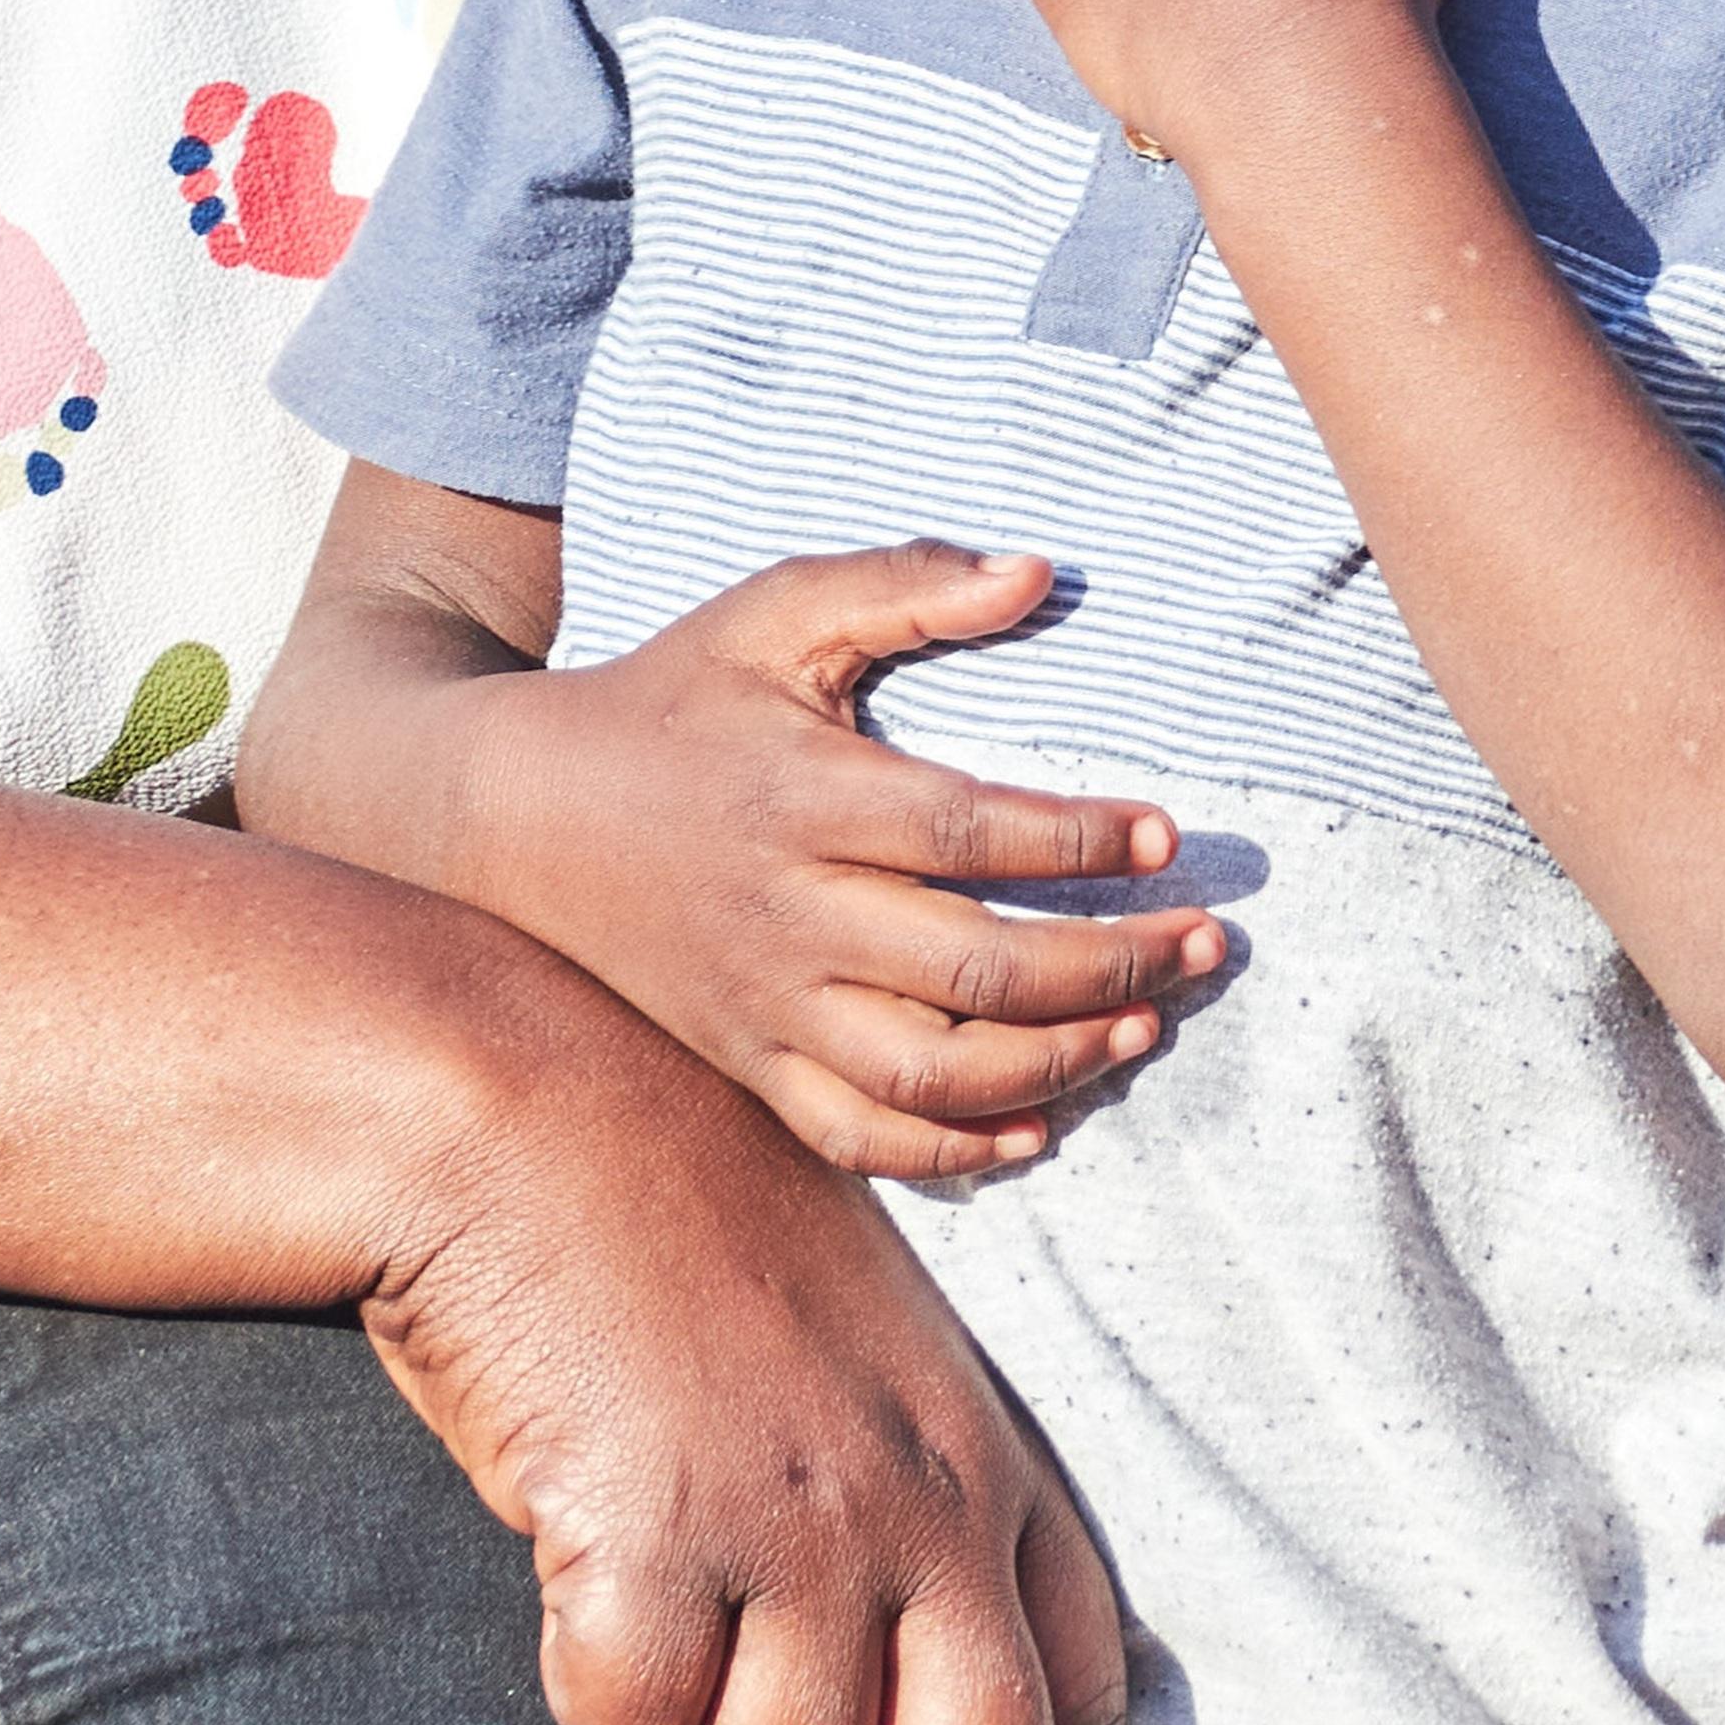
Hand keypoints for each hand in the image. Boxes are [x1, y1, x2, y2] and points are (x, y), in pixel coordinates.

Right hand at [363, 1008, 1133, 1724]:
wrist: (518, 1103)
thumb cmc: (665, 1216)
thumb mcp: (854, 1340)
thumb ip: (907, 1494)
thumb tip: (887, 1703)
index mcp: (987, 1455)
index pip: (1094, 1708)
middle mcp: (922, 1503)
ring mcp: (794, 1523)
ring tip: (650, 1656)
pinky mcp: (654, 1536)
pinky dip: (590, 1700)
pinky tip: (566, 1599)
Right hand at [448, 545, 1228, 1179]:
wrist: (519, 813)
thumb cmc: (670, 699)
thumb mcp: (770, 614)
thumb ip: (903, 585)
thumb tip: (1039, 573)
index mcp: (801, 795)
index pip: (972, 833)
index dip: (1084, 841)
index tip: (1168, 836)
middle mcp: (786, 910)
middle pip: (977, 966)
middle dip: (1115, 964)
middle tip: (1205, 944)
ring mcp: (764, 1001)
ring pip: (932, 1070)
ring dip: (1058, 1061)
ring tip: (1144, 1027)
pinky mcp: (748, 1060)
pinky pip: (858, 1137)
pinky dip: (954, 1151)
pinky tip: (1038, 1125)